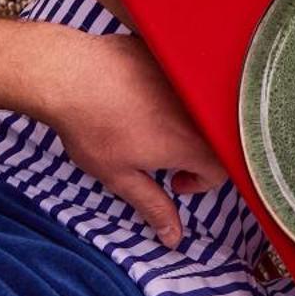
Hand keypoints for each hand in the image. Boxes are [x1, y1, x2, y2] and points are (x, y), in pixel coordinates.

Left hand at [37, 27, 226, 247]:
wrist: (72, 75)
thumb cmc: (94, 128)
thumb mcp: (120, 177)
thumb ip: (153, 206)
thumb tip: (174, 238)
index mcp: (190, 142)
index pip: (222, 169)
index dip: (199, 183)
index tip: (171, 181)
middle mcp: (197, 108)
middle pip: (216, 137)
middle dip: (195, 151)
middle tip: (160, 152)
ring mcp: (186, 78)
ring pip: (201, 107)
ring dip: (185, 121)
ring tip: (149, 123)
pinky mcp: (173, 57)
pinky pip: (187, 80)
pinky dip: (173, 93)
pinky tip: (141, 95)